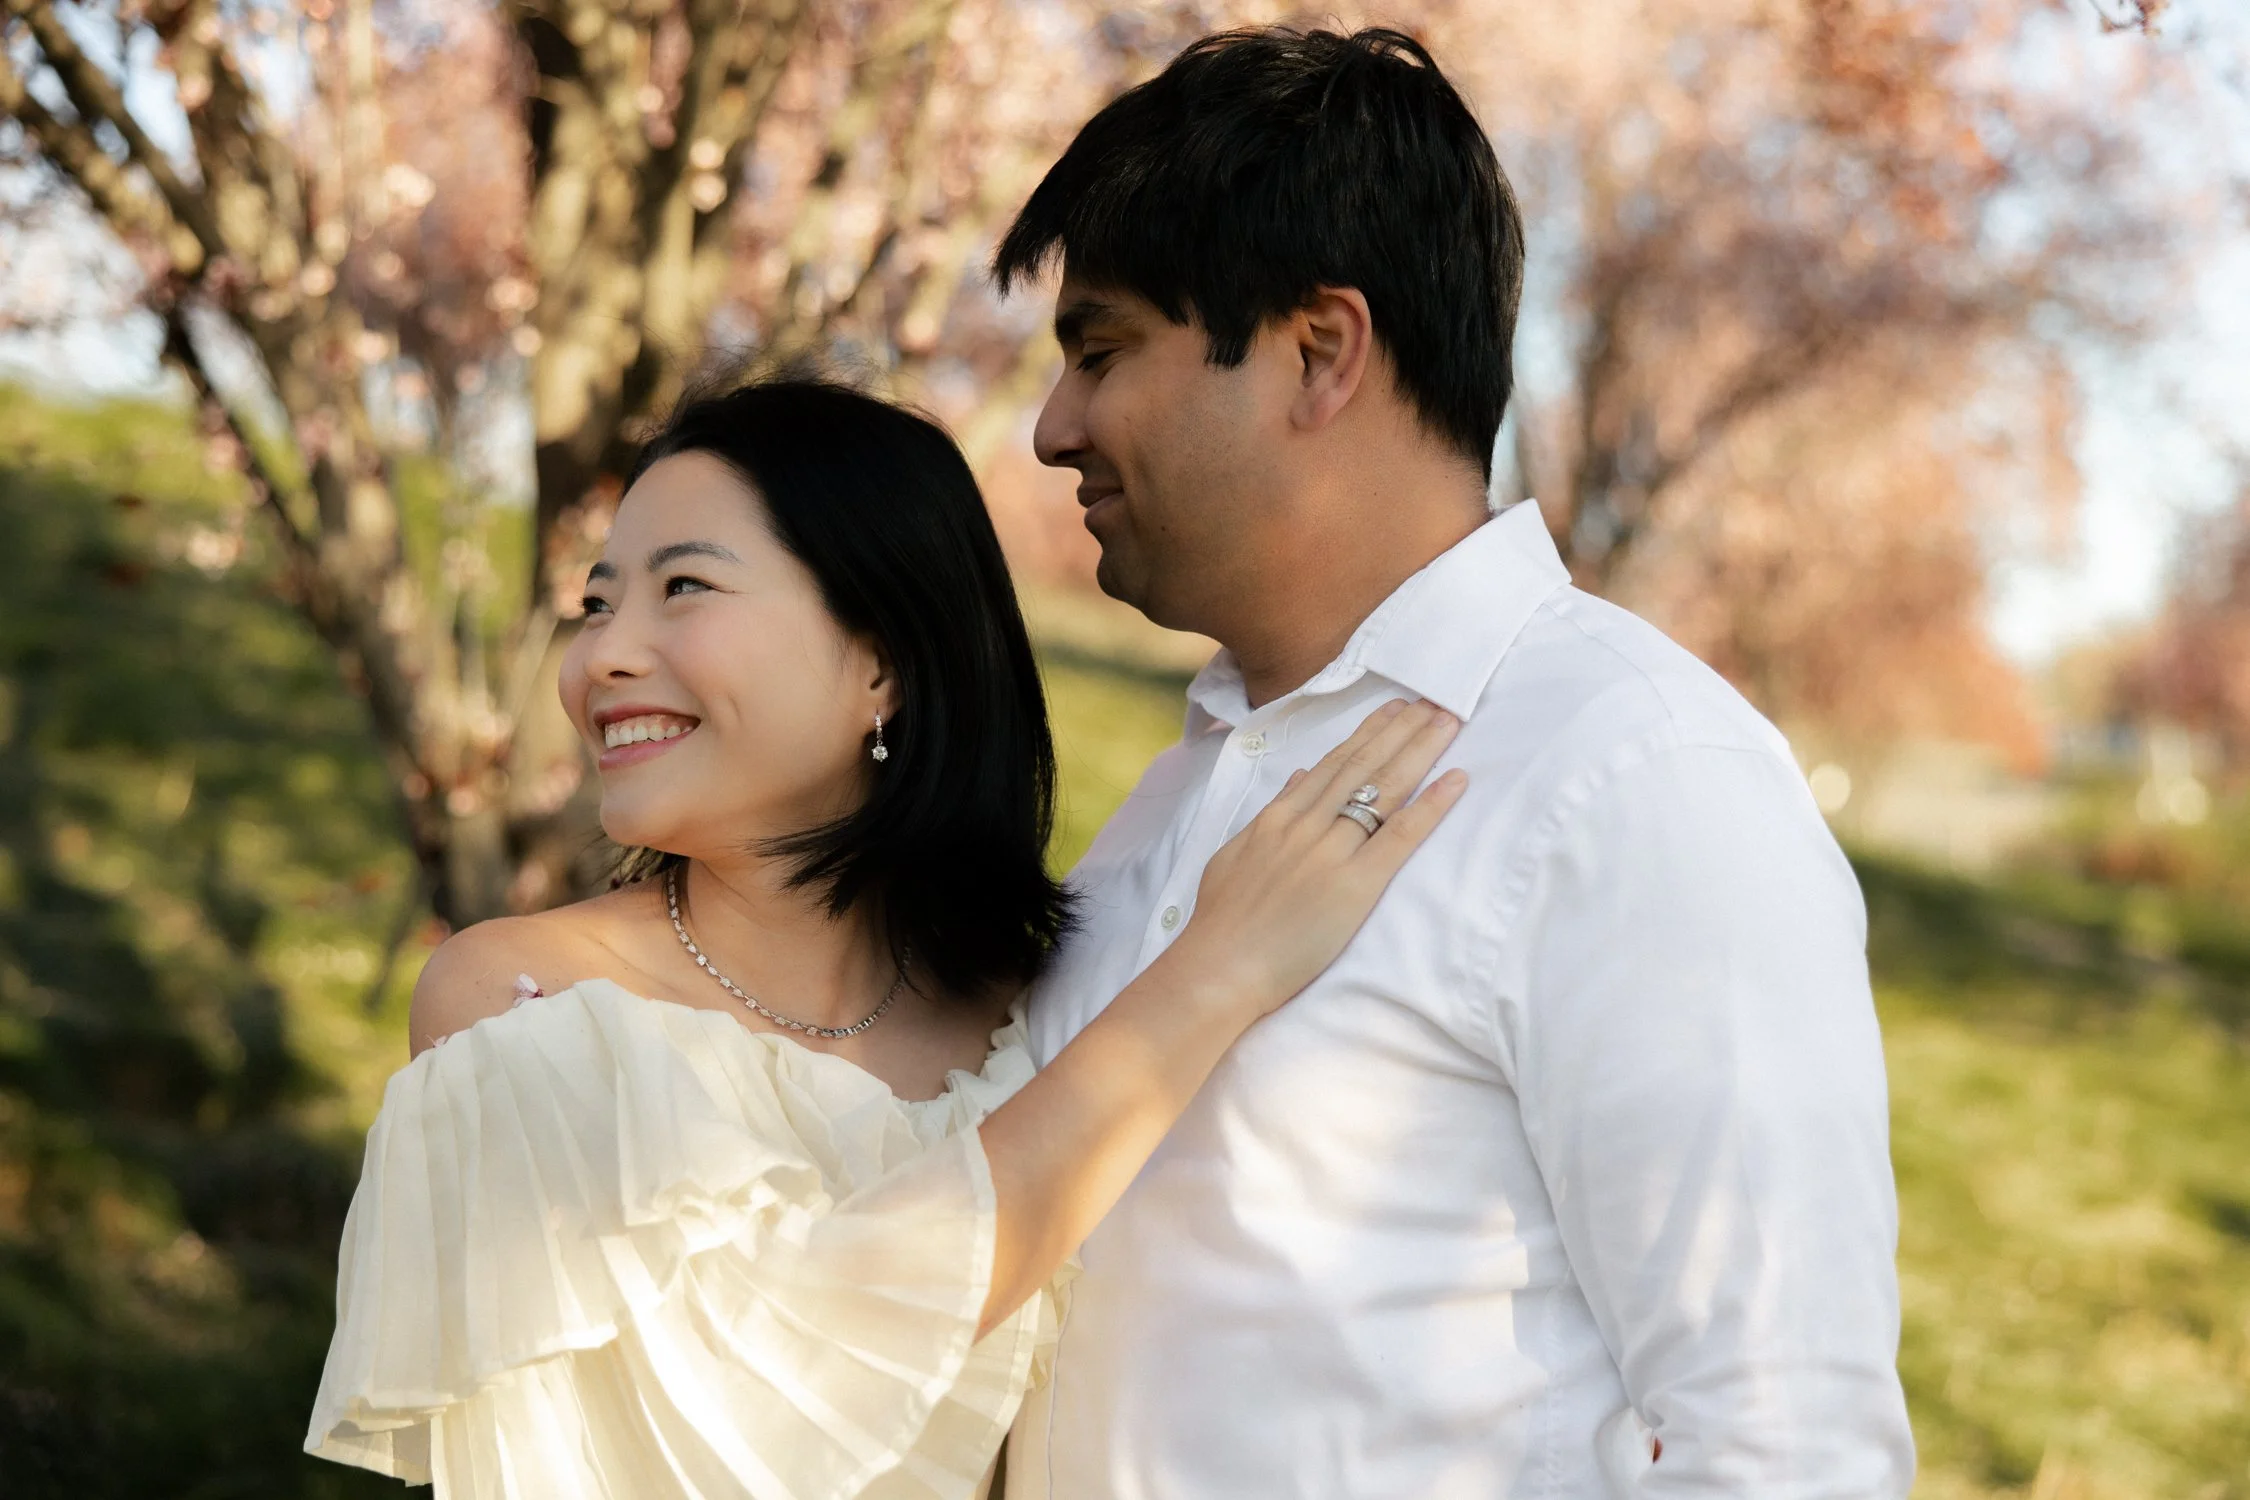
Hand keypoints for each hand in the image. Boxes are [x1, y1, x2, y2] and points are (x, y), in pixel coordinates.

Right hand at [1164, 699, 1466, 1024]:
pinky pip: (1400, 836)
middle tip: (1435, 700)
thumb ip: (1269, 816)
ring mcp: (1331, 852)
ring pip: (1384, 788)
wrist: (1218, 966)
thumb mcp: (1235, 854)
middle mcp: (1307, 824)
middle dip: (1402, 729)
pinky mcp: (1356, 886)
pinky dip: (1431, 806)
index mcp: (1278, 817)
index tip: (1395, 710)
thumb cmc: (1221, 922)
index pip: (1333, 764)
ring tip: (1448, 721)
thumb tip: (1297, 779)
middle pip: (1364, 765)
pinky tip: (1457, 780)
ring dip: (1420, 750)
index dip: (1369, 734)